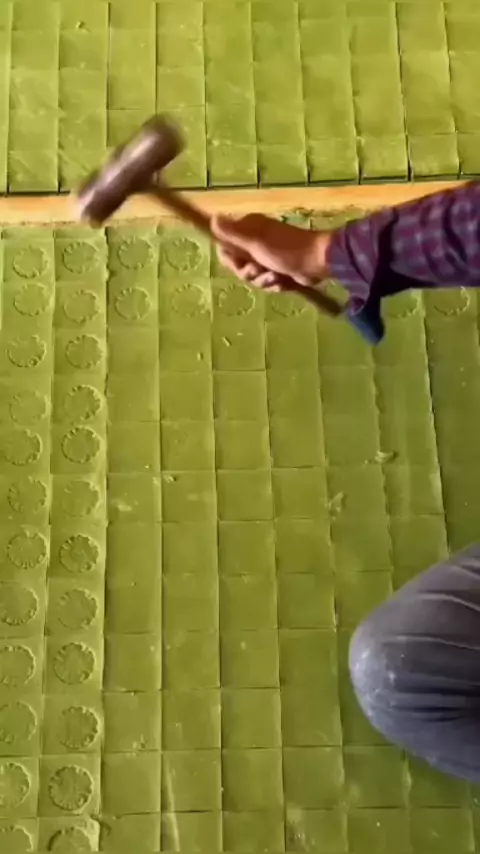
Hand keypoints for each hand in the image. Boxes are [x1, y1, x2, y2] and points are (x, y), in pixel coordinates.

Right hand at [211, 214, 331, 290]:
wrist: (316, 262)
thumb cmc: (285, 250)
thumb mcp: (255, 242)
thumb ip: (232, 233)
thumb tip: (212, 218)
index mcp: (248, 230)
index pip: (225, 248)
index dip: (231, 261)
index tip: (241, 263)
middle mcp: (255, 240)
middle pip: (238, 265)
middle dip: (249, 273)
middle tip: (261, 270)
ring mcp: (267, 255)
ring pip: (253, 276)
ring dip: (263, 280)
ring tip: (276, 276)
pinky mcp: (278, 268)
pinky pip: (266, 281)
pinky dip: (274, 284)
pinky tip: (283, 282)